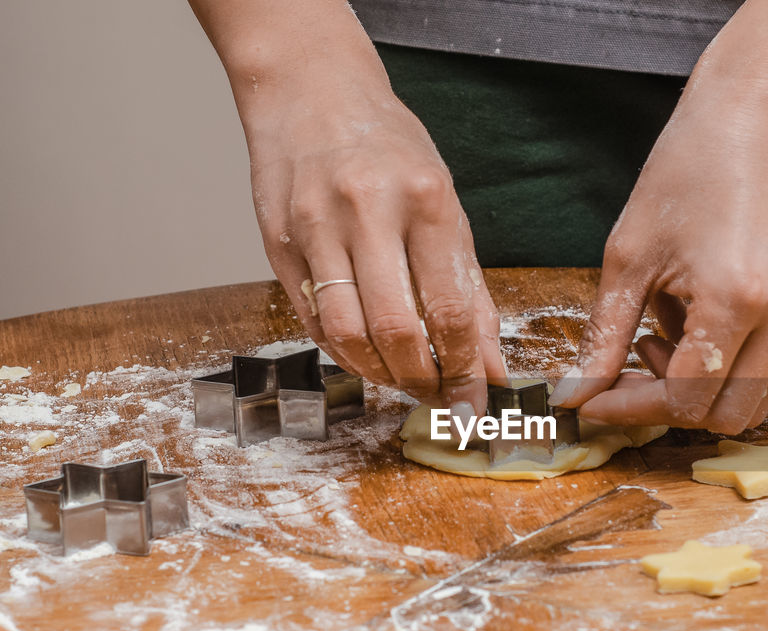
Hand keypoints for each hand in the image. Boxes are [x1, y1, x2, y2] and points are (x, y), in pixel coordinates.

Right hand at [242, 52, 504, 412]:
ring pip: (347, 334)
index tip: (474, 401)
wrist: (310, 91)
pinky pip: (313, 320)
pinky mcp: (278, 244)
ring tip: (402, 379)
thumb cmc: (387, 149)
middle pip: (397, 330)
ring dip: (379, 374)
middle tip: (438, 397)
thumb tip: (489, 366)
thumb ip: (468, 290)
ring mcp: (316, 227)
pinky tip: (366, 353)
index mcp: (425, 199)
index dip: (464, 369)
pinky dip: (344, 350)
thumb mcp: (444, 206)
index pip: (450, 309)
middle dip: (422, 381)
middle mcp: (368, 211)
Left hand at [550, 73, 767, 433]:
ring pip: (753, 400)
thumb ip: (603, 337)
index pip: (685, 399)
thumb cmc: (688, 166)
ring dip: (699, 391)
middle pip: (726, 417)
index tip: (592, 404)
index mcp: (734, 300)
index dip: (631, 410)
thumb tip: (575, 396)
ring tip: (658, 339)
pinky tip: (688, 321)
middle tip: (624, 375)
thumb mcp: (629, 256)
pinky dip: (723, 367)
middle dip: (669, 409)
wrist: (761, 110)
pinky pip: (767, 367)